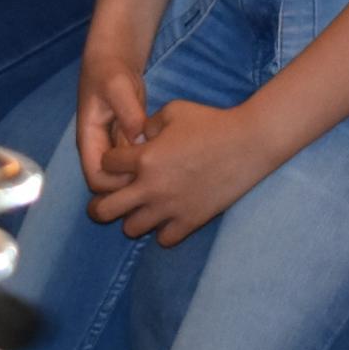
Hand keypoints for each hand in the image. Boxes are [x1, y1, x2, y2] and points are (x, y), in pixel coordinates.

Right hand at [73, 46, 154, 194]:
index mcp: (89, 141)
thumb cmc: (110, 71)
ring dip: (141, 178)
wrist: (114, 59)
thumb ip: (127, 111)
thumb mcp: (117, 86)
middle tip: (157, 177)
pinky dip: (148, 165)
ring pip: (123, 176)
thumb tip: (138, 137)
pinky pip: (135, 164)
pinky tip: (168, 160)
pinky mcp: (128, 142)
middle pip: (110, 185)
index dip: (116, 185)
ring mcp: (114, 147)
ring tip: (166, 171)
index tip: (141, 175)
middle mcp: (99, 149)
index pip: (96, 179)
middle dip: (130, 187)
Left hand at [86, 94, 277, 245]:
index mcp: (144, 158)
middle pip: (104, 210)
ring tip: (143, 206)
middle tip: (109, 198)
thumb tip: (136, 138)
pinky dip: (162, 230)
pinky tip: (168, 215)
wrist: (249, 143)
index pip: (105, 167)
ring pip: (130, 228)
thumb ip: (148, 123)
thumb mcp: (174, 111)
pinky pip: (163, 239)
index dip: (110, 161)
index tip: (121, 160)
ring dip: (133, 216)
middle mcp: (151, 187)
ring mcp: (170, 208)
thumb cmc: (211, 122)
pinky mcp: (190, 221)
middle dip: (99, 204)